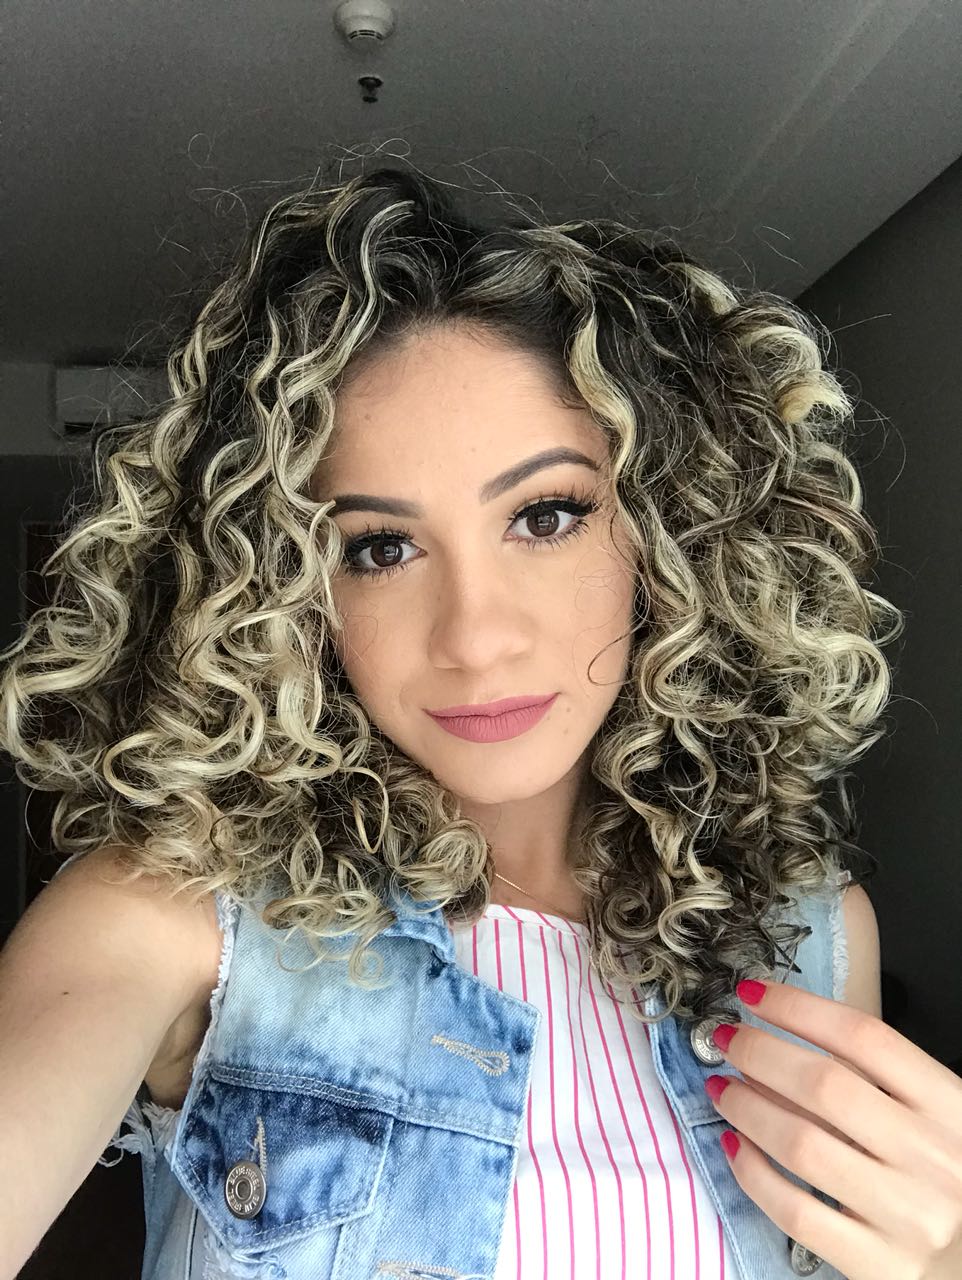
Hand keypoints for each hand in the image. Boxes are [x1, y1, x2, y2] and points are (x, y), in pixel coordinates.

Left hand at [704, 979, 961, 1278]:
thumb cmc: (951, 1174)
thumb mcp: (937, 1115)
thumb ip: (880, 1080)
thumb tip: (785, 1036)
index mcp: (951, 1106)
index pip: (864, 1037)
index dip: (798, 1008)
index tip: (753, 995)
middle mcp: (932, 1158)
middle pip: (824, 1085)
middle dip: (759, 1052)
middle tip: (727, 1040)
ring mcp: (906, 1216)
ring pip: (800, 1145)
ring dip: (746, 1107)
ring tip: (723, 1087)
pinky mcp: (878, 1265)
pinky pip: (795, 1211)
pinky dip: (753, 1173)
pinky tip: (735, 1146)